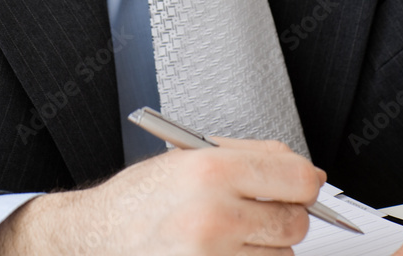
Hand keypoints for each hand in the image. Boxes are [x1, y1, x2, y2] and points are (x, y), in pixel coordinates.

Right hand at [0, 136, 325, 254]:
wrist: (97, 239)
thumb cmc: (139, 200)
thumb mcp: (189, 157)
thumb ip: (251, 156)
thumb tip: (305, 171)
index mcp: (211, 171)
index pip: (296, 180)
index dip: (305, 183)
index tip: (303, 186)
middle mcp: (213, 217)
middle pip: (295, 223)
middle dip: (285, 217)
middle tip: (256, 212)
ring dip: (265, 249)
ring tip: (227, 237)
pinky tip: (224, 255)